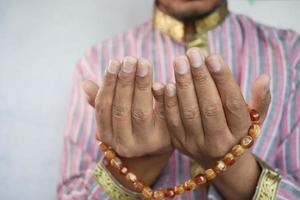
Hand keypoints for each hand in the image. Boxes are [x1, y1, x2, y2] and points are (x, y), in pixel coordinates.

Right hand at [82, 57, 172, 187]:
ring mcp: (144, 143)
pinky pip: (163, 116)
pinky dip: (162, 98)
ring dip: (141, 85)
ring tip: (143, 63)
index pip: (104, 107)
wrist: (155, 149)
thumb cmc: (131, 125)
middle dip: (125, 81)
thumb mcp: (114, 117)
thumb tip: (84, 84)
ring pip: (140, 111)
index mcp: (107, 135)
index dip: (108, 84)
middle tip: (130, 59)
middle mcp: (124, 143)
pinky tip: (162, 82)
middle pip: (121, 109)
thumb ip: (102, 101)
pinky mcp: (164, 139)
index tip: (114, 62)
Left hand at [163, 48, 270, 197]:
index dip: (223, 79)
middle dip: (200, 78)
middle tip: (192, 53)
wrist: (218, 160)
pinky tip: (168, 83)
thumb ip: (261, 99)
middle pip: (210, 107)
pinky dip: (169, 102)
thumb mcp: (254, 118)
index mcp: (240, 132)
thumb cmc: (237, 130)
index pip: (233, 104)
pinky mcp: (180, 144)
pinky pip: (172, 122)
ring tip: (179, 61)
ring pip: (190, 113)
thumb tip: (264, 78)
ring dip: (183, 85)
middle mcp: (219, 141)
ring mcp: (197, 144)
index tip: (213, 56)